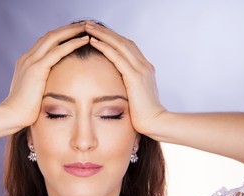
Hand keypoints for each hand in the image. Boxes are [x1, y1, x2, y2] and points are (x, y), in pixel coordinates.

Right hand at [1, 23, 89, 129]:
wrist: (12, 116)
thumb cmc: (24, 110)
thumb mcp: (32, 93)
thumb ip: (40, 86)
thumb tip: (51, 90)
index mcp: (26, 63)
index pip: (45, 43)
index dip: (60, 37)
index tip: (74, 35)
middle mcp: (27, 58)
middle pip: (50, 36)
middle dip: (67, 29)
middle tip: (83, 26)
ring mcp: (31, 62)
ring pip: (54, 38)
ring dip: (71, 31)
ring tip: (87, 28)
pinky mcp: (37, 69)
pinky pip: (57, 51)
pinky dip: (72, 44)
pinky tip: (83, 40)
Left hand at [84, 21, 165, 136]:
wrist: (156, 123)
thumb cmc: (144, 115)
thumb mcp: (136, 97)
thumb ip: (128, 88)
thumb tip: (116, 89)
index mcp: (144, 69)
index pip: (127, 47)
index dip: (112, 38)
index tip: (98, 34)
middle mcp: (144, 65)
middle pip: (123, 41)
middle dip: (105, 32)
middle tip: (89, 25)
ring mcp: (141, 69)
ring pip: (119, 44)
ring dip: (102, 35)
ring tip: (88, 28)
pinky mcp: (135, 77)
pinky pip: (117, 57)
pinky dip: (105, 47)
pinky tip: (94, 41)